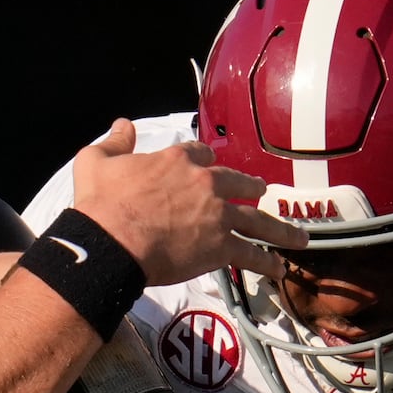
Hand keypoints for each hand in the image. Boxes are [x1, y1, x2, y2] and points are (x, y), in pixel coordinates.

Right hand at [73, 118, 306, 286]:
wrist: (113, 242)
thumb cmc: (101, 204)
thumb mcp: (96, 161)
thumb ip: (113, 142)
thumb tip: (122, 124)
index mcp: (177, 160)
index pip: (201, 154)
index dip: (206, 161)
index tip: (210, 166)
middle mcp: (205, 184)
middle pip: (237, 182)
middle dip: (251, 188)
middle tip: (262, 193)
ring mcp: (217, 215)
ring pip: (256, 219)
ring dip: (279, 229)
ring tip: (296, 237)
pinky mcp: (221, 246)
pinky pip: (252, 254)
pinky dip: (268, 262)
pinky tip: (281, 268)